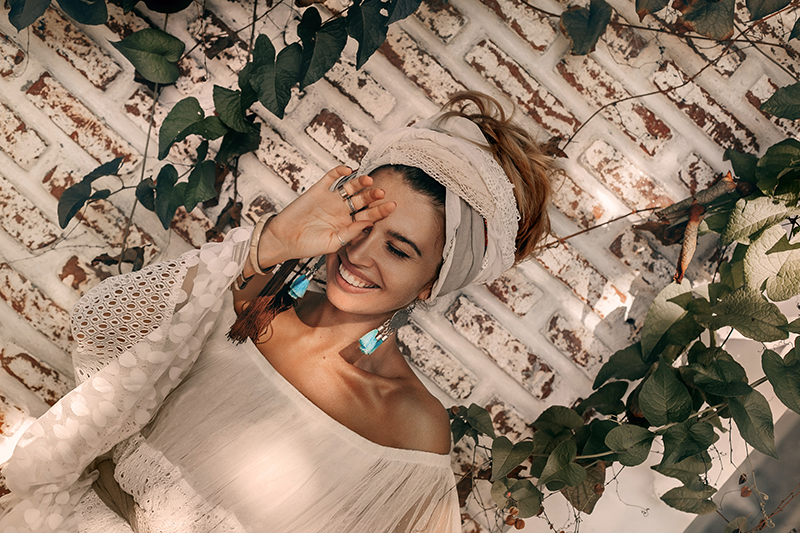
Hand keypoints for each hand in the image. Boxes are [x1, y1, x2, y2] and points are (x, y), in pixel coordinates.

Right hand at [249, 166, 395, 272]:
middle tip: (381, 193)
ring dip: (360, 183)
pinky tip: (348, 170)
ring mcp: (331, 199)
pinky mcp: (318, 190)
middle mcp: (342, 210)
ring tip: (369, 181)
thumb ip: (350, 233)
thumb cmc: (308, 246)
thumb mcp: (333, 243)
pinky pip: (330, 178)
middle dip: (372, 196)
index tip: (392, 206)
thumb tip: (368, 223)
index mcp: (348, 224)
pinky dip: (339, 172)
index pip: (368, 215)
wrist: (284, 239)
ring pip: (350, 187)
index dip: (380, 211)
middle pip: (362, 200)